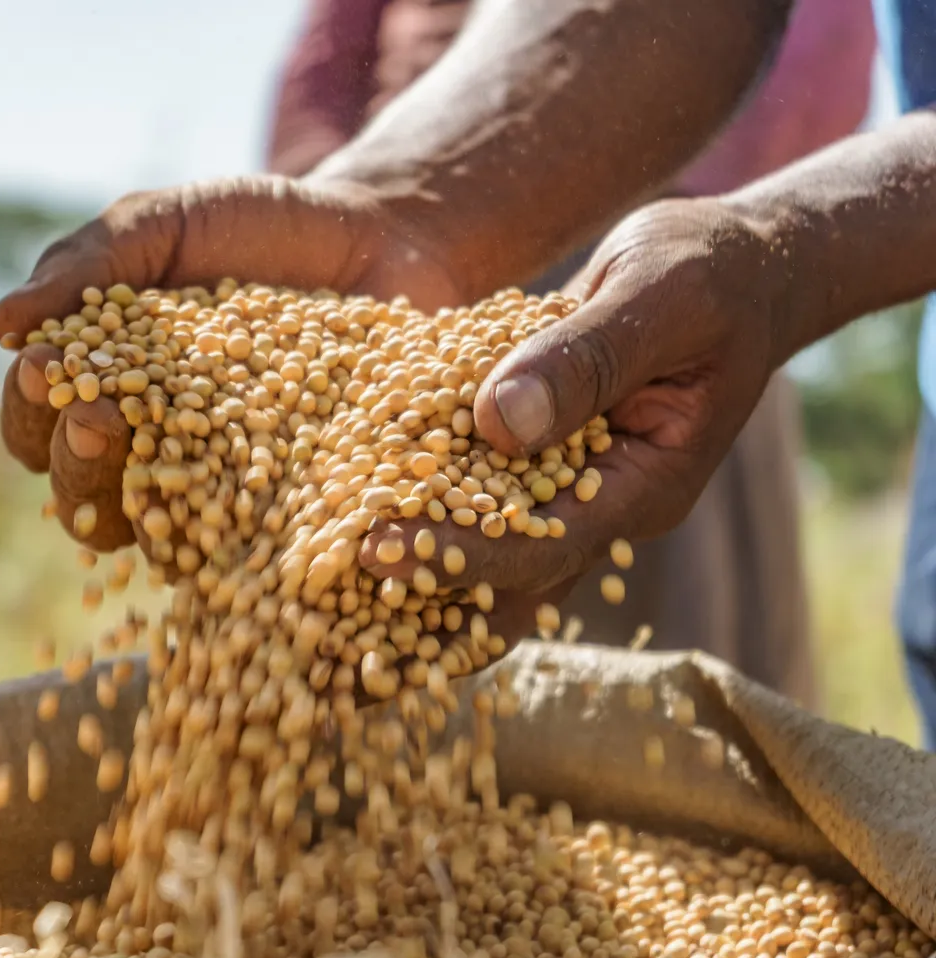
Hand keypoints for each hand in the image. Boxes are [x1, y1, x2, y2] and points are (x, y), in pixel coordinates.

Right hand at [0, 174, 464, 550]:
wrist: (379, 239)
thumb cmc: (256, 230)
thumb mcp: (165, 222)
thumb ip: (88, 263)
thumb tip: (0, 322)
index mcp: (102, 390)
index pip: (39, 424)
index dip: (30, 410)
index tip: (39, 371)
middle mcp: (149, 454)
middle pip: (78, 488)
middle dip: (73, 456)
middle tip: (95, 417)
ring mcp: (217, 489)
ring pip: (146, 528)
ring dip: (133, 500)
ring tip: (144, 451)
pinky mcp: (288, 510)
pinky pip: (248, 542)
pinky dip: (229, 534)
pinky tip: (231, 506)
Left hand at [360, 196, 787, 597]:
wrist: (731, 266)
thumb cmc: (707, 271)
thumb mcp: (656, 296)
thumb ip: (586, 358)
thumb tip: (500, 422)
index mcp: (645, 485)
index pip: (544, 544)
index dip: (460, 552)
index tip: (378, 548)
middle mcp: (603, 507)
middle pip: (506, 579)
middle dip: (420, 594)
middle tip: (330, 594)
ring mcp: (569, 493)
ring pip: (484, 556)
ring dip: (411, 575)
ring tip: (323, 585)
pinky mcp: (535, 464)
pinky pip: (471, 499)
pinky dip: (416, 512)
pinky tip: (345, 513)